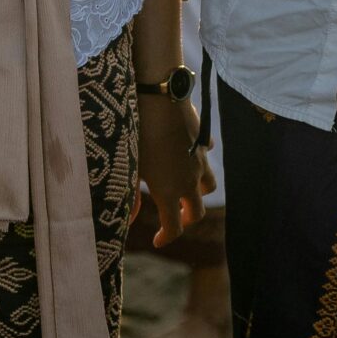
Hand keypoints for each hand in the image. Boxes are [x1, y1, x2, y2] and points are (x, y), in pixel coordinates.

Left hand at [136, 95, 206, 245]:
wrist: (159, 97)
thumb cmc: (137, 133)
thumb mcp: (130, 166)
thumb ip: (130, 197)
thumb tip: (126, 222)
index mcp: (169, 192)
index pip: (174, 228)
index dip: (166, 238)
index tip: (157, 240)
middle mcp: (190, 180)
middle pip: (197, 211)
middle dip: (187, 219)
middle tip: (174, 217)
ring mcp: (200, 160)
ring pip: (209, 185)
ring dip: (198, 192)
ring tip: (184, 187)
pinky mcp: (203, 139)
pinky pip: (207, 154)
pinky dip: (200, 159)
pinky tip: (189, 153)